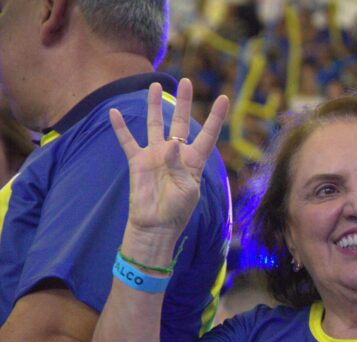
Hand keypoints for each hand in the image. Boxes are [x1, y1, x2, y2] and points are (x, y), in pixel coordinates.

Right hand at [110, 78, 228, 240]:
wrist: (155, 226)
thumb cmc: (177, 211)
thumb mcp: (187, 190)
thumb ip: (179, 166)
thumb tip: (170, 145)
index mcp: (194, 161)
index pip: (208, 134)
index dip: (215, 117)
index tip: (223, 98)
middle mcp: (175, 154)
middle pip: (180, 122)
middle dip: (183, 102)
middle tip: (186, 82)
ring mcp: (155, 155)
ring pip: (154, 124)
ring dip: (154, 106)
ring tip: (154, 85)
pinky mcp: (138, 162)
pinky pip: (127, 141)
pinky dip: (120, 127)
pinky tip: (114, 112)